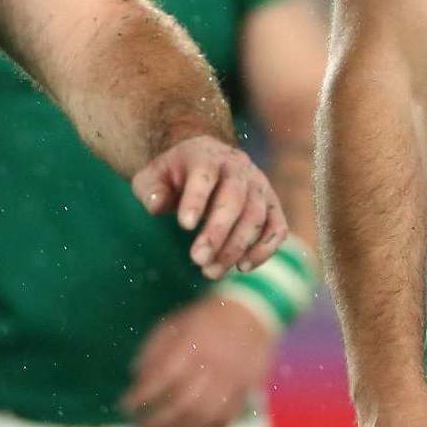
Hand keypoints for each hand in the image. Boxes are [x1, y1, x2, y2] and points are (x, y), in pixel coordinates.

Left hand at [121, 294, 276, 426]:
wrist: (250, 313)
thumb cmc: (202, 321)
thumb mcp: (173, 325)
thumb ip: (152, 352)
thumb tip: (136, 381)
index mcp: (194, 343)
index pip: (165, 376)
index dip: (142, 395)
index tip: (125, 405)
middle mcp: (214, 364)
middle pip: (185, 403)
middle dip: (157, 422)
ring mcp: (232, 382)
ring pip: (204, 418)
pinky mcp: (244, 393)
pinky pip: (225, 423)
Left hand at [132, 135, 286, 278]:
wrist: (204, 162)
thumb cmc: (174, 175)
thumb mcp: (151, 177)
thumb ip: (150, 190)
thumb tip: (157, 205)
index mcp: (206, 155)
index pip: (204, 175)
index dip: (196, 199)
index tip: (184, 225)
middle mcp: (238, 167)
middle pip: (234, 198)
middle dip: (217, 232)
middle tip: (198, 260)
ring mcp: (259, 185)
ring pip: (256, 216)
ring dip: (236, 247)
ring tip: (211, 272)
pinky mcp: (272, 205)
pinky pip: (276, 228)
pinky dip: (264, 250)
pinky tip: (242, 267)